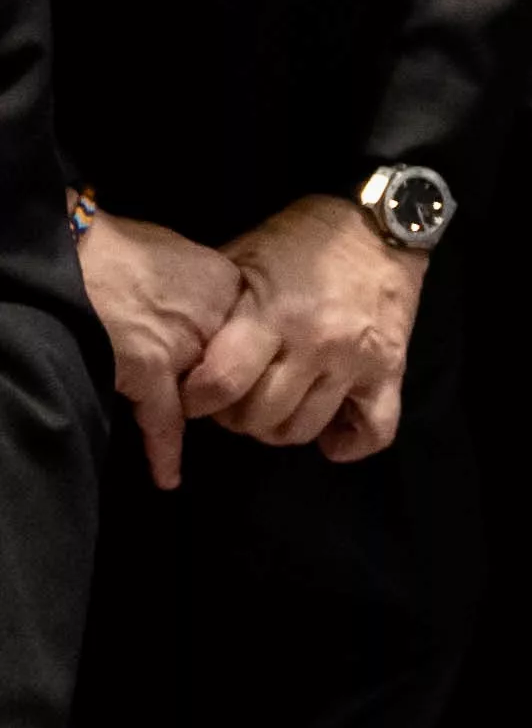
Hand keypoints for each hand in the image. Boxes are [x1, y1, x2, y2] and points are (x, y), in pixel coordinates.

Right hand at [69, 210, 241, 484]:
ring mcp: (186, 347)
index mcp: (230, 286)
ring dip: (202, 413)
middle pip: (238, 369)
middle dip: (232, 386)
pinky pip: (164, 421)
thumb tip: (215, 312)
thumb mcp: (184, 255)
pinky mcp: (150, 370)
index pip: (258, 336)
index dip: (246, 356)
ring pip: (208, 398)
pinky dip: (164, 451)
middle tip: (230, 402)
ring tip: (211, 429)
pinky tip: (169, 477)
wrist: (77, 253)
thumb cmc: (121, 250)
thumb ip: (210, 289)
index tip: (248, 368)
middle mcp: (218, 319)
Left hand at [202, 197, 421, 462]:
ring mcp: (357, 360)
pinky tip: (330, 433)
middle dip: (235, 417)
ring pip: (305, 429)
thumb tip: (182, 350)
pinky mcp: (392, 369)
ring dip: (279, 428)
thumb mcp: (244, 257)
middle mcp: (317, 344)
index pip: (222, 384)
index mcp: (273, 314)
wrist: (383, 221)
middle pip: (261, 417)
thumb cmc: (302, 239)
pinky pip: (374, 430)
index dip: (197, 399)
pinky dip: (349, 444)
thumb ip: (217, 307)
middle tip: (234, 399)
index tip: (195, 392)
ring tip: (274, 407)